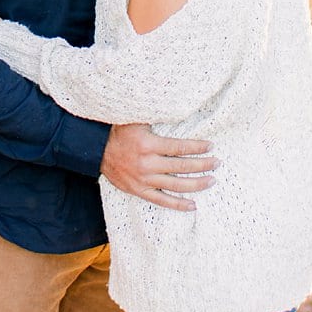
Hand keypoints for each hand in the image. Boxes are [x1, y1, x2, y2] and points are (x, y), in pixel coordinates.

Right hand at [101, 123, 216, 211]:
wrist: (95, 150)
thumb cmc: (118, 132)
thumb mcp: (135, 119)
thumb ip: (154, 115)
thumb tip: (176, 106)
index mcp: (147, 144)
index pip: (179, 147)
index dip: (197, 147)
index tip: (210, 146)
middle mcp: (146, 163)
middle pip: (181, 166)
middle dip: (203, 165)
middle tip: (217, 163)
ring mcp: (143, 179)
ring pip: (176, 185)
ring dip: (196, 184)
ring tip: (211, 181)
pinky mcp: (138, 190)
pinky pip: (161, 200)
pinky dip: (178, 204)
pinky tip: (193, 204)